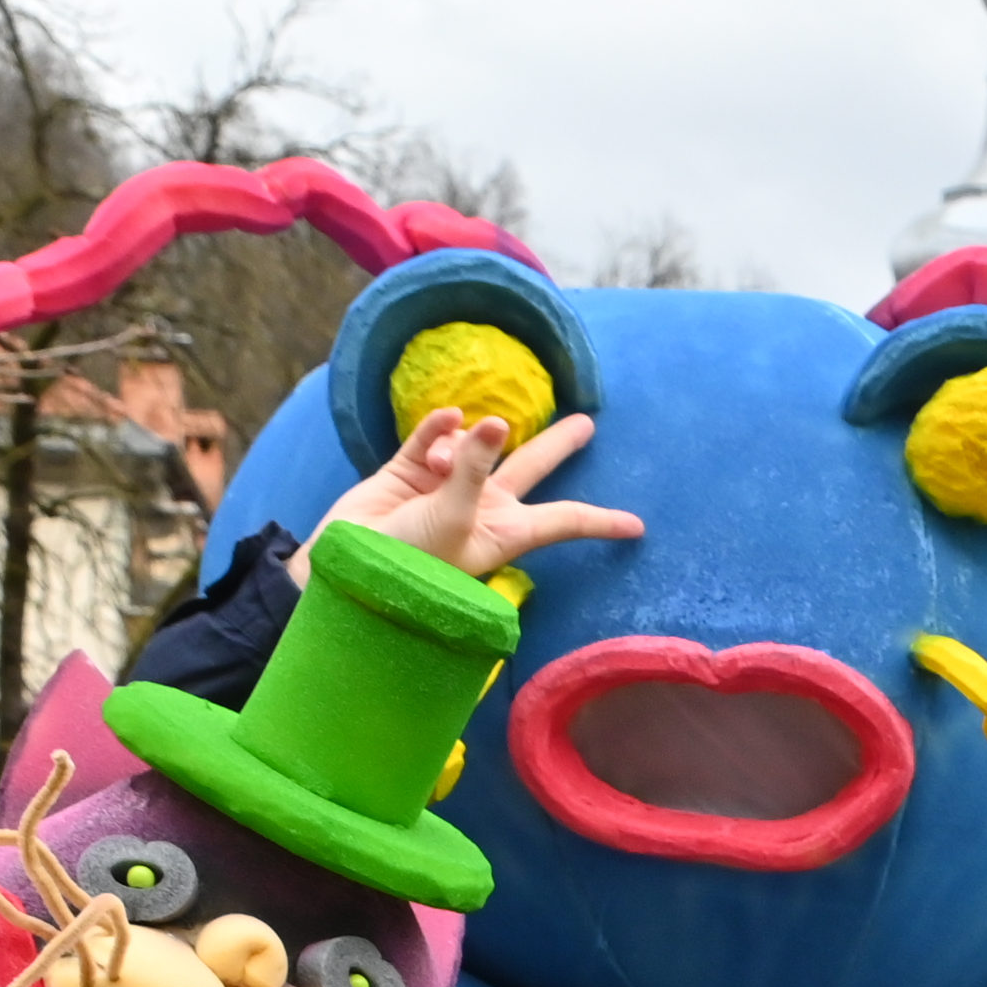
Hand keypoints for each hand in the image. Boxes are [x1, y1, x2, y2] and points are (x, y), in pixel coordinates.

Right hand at [320, 406, 640, 584]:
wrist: (347, 567)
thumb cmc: (411, 560)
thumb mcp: (454, 517)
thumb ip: (475, 468)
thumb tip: (494, 423)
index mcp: (507, 532)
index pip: (565, 520)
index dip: (601, 521)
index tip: (639, 528)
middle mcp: (484, 507)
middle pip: (532, 468)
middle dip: (557, 445)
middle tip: (586, 424)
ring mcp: (449, 487)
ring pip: (473, 443)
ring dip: (460, 445)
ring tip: (438, 469)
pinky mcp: (410, 470)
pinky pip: (434, 435)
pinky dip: (439, 427)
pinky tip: (446, 419)